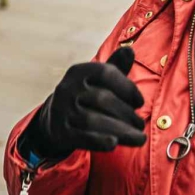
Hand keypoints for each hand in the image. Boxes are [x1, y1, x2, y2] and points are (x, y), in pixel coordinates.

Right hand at [22, 44, 145, 158]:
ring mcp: (62, 111)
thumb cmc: (87, 95)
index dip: (128, 88)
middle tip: (140, 124)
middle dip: (127, 114)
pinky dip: (99, 141)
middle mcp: (67, 88)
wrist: (55, 118)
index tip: (139, 102)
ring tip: (138, 138)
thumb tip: (129, 50)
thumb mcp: (97, 80)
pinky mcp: (62, 132)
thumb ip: (115, 66)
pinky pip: (82, 137)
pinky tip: (114, 143)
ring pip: (94, 120)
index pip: (106, 73)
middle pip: (103, 99)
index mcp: (78, 72)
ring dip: (121, 131)